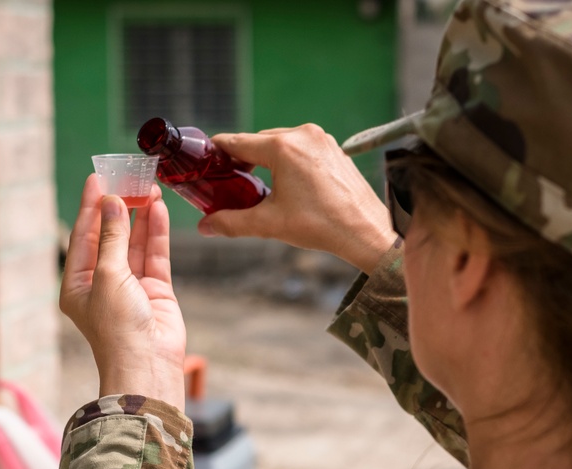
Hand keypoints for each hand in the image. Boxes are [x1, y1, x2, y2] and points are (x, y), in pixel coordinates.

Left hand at [60, 175, 186, 410]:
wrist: (147, 363)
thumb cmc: (117, 328)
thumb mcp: (107, 275)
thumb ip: (112, 236)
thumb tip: (112, 201)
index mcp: (77, 283)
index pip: (83, 235)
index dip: (91, 206)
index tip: (99, 177)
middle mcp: (103, 282)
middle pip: (111, 236)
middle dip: (119, 207)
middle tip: (128, 177)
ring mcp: (132, 286)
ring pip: (136, 243)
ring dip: (141, 217)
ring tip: (149, 188)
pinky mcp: (156, 290)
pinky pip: (155, 255)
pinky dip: (157, 233)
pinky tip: (158, 210)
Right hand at [198, 124, 397, 273]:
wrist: (365, 231)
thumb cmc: (322, 226)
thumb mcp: (270, 224)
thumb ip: (232, 223)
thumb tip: (205, 226)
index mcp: (283, 147)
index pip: (237, 141)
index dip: (217, 152)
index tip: (205, 161)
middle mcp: (303, 135)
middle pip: (259, 141)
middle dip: (243, 159)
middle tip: (229, 180)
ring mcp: (322, 139)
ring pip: (281, 143)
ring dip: (266, 159)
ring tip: (256, 183)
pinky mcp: (334, 148)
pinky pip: (302, 148)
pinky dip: (289, 160)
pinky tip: (286, 182)